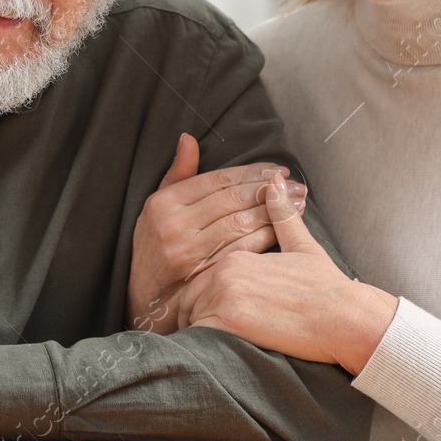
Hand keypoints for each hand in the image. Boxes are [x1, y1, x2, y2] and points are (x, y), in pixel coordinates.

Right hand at [127, 133, 306, 334]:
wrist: (143, 302)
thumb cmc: (154, 248)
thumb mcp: (155, 209)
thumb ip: (177, 175)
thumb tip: (188, 139)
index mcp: (164, 203)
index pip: (217, 180)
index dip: (251, 172)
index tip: (277, 170)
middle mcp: (175, 226)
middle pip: (232, 199)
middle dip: (269, 189)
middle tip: (297, 185)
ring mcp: (189, 253)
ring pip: (241, 224)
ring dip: (274, 212)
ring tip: (298, 203)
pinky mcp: (203, 276)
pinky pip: (242, 251)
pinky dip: (266, 238)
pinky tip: (283, 230)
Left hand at [176, 178, 397, 374]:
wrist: (345, 317)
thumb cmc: (326, 286)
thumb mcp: (301, 245)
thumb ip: (281, 215)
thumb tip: (273, 181)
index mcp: (236, 255)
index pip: (201, 278)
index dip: (202, 297)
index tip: (209, 314)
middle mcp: (225, 271)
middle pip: (190, 300)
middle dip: (194, 316)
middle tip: (202, 333)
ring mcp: (226, 295)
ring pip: (191, 319)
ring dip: (197, 332)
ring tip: (205, 347)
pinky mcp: (230, 321)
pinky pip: (199, 337)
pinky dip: (201, 347)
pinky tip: (210, 355)